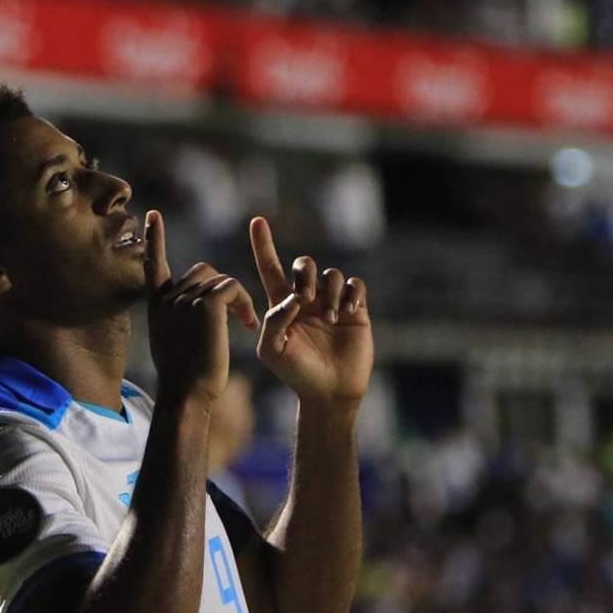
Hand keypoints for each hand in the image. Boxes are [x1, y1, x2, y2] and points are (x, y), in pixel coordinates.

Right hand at [144, 210, 258, 404]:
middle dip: (223, 289)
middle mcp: (168, 299)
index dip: (155, 239)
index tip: (153, 215)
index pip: (154, 265)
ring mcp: (185, 300)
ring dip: (238, 299)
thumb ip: (175, 319)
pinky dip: (244, 302)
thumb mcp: (170, 343)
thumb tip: (183, 308)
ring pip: (220, 280)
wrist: (188, 393)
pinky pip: (232, 287)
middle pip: (202, 272)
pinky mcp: (206, 305)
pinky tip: (248, 323)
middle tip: (240, 316)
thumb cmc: (185, 380)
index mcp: (157, 306)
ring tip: (246, 324)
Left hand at [249, 217, 372, 404]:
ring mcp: (331, 303)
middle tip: (305, 299)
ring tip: (329, 318)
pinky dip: (350, 294)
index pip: (270, 268)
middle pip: (305, 264)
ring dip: (329, 293)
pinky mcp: (356, 310)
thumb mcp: (272, 349)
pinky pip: (355, 284)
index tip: (257, 220)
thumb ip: (273, 319)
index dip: (263, 245)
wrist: (329, 391)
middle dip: (305, 275)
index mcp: (282, 305)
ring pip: (332, 274)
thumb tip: (294, 297)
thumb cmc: (296, 373)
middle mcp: (306, 299)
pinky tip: (347, 313)